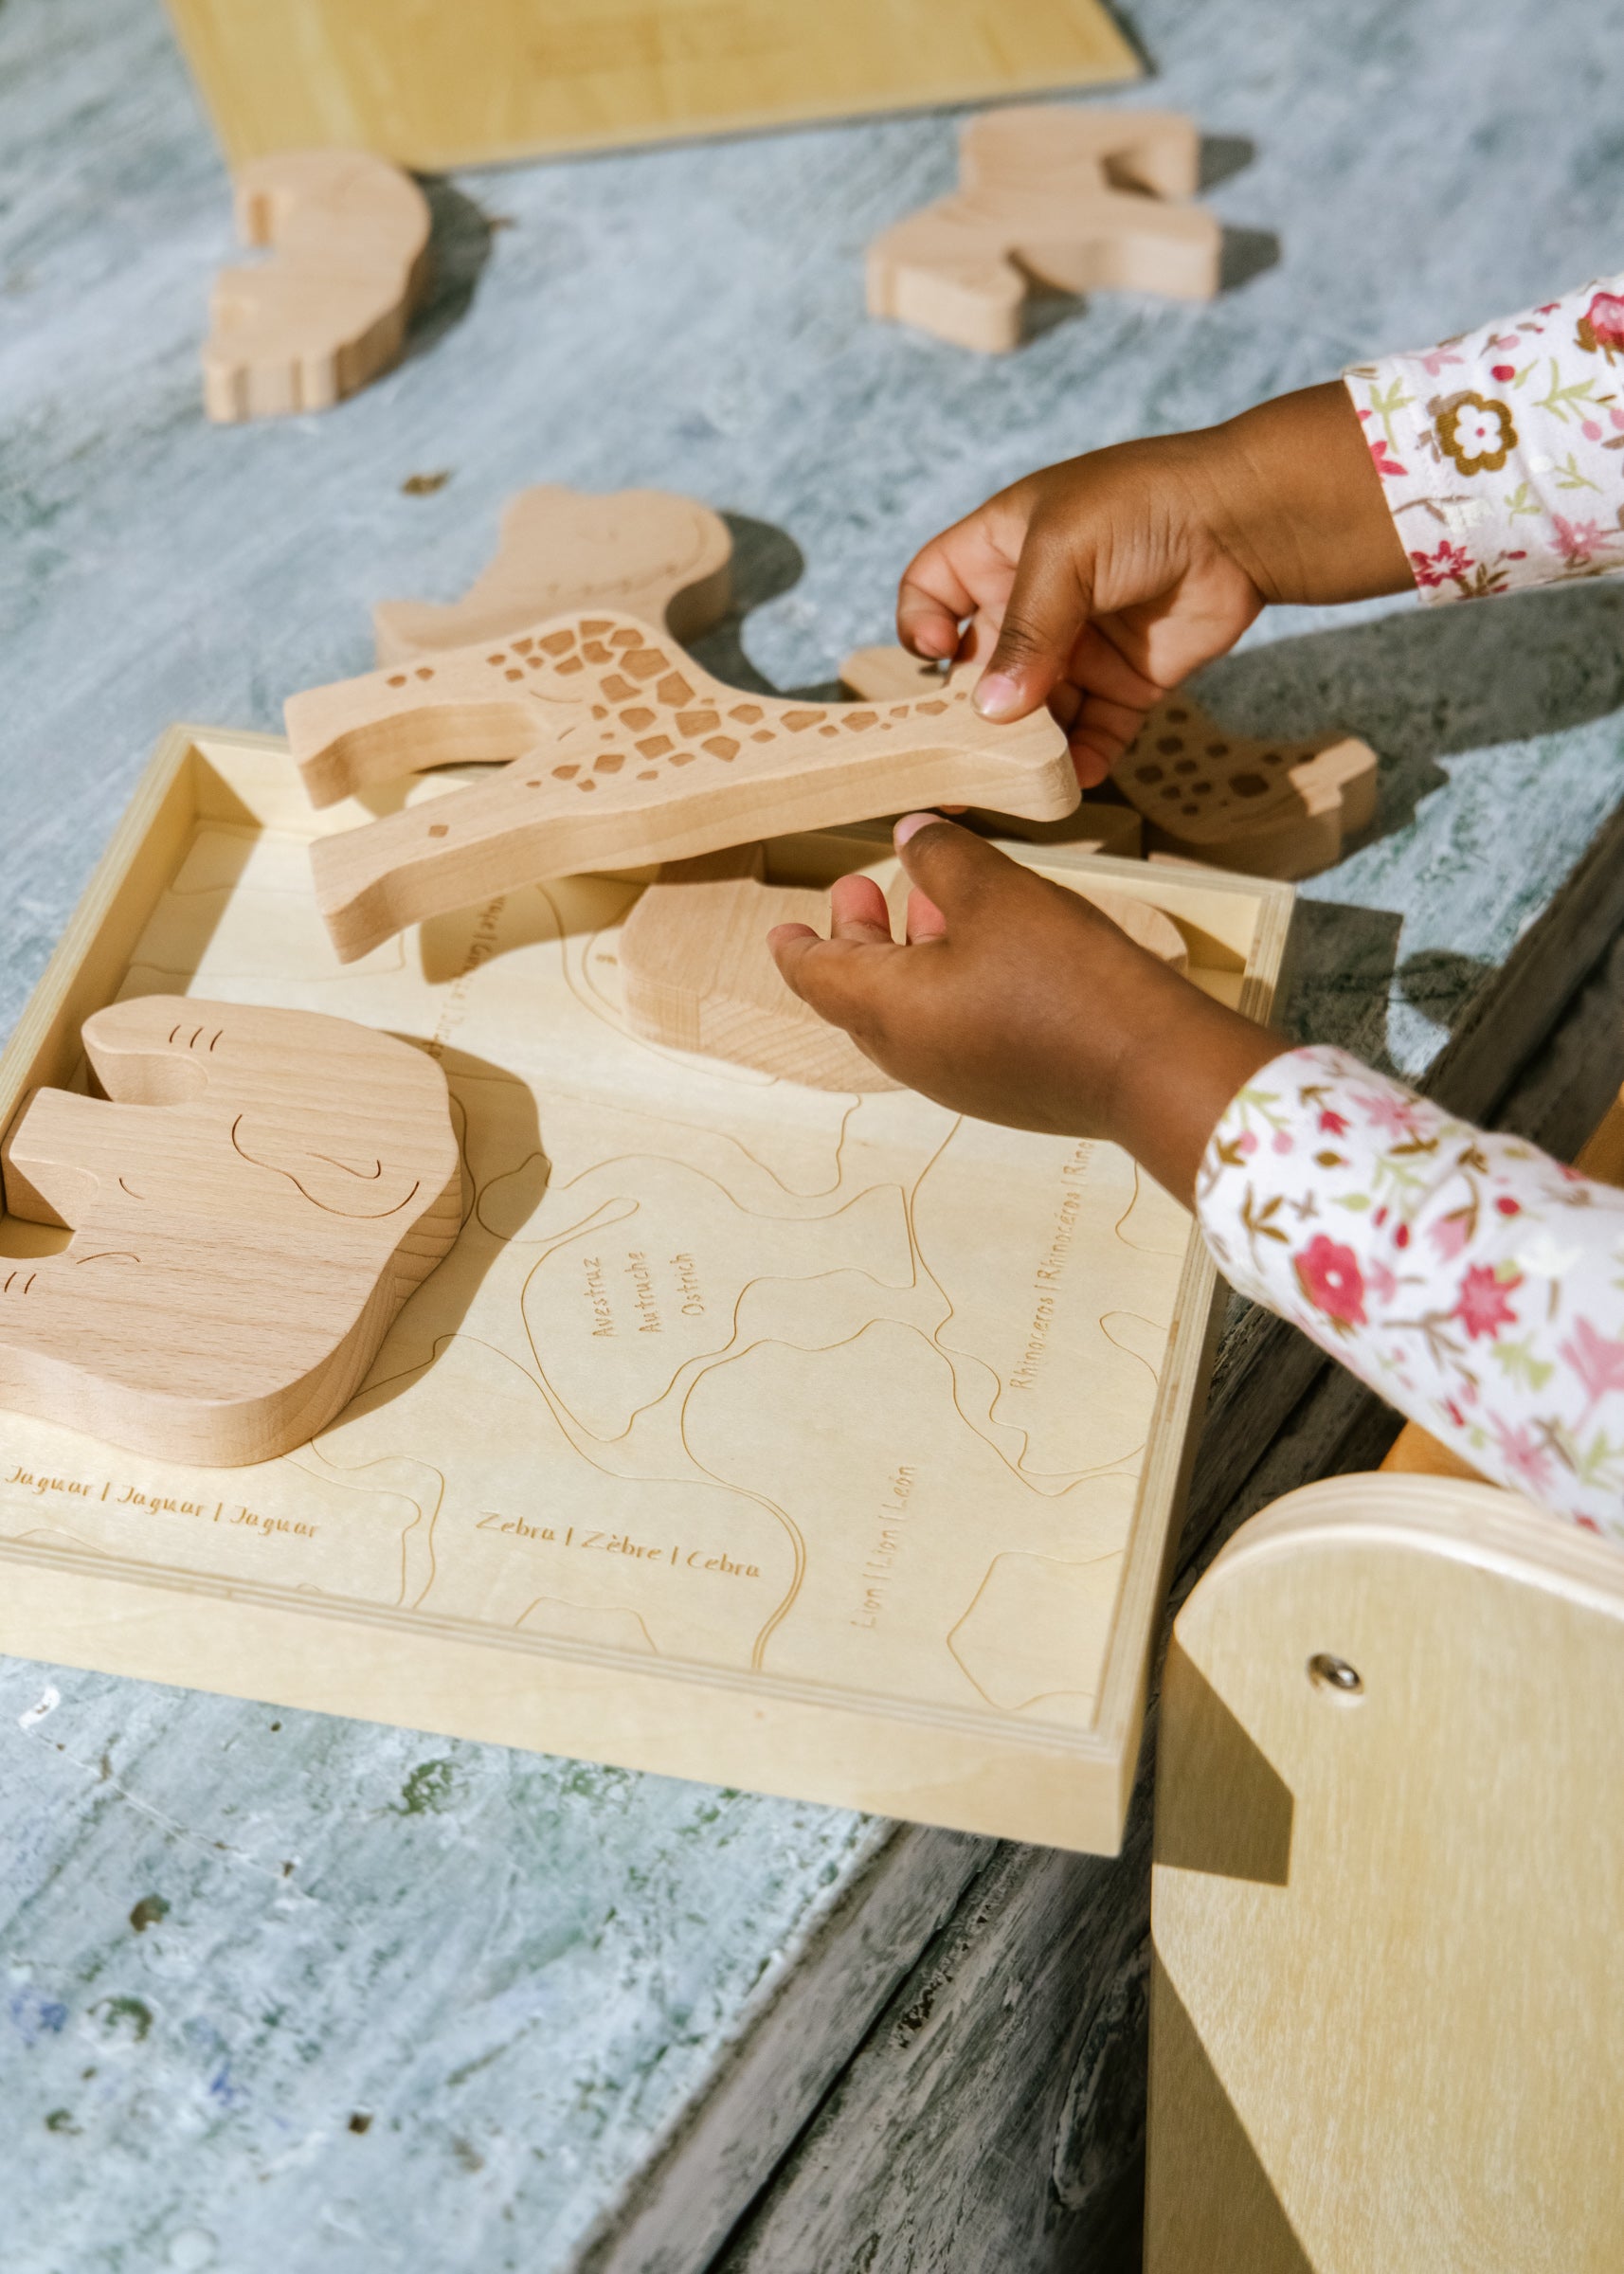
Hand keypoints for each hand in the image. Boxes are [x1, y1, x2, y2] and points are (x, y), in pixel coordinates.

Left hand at [768, 815, 1279, 1204]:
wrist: (1150, 1068)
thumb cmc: (1065, 978)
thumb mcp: (995, 892)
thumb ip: (942, 857)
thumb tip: (911, 836)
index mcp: (889, 1010)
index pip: (817, 977)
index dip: (796, 948)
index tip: (781, 929)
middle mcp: (913, 1054)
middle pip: (860, 994)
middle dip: (859, 937)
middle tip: (860, 891)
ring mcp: (959, 1078)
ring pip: (910, 1011)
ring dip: (910, 955)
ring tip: (934, 903)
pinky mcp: (1006, 1088)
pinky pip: (955, 1031)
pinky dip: (950, 984)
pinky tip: (991, 947)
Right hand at [896, 382, 1410, 786]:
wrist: (1246, 520)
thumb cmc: (1145, 504)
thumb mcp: (1065, 552)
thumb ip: (1025, 632)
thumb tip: (991, 712)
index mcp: (1000, 550)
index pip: (933, 589)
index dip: (922, 623)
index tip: (937, 653)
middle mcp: (1032, 601)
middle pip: (978, 668)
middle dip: (967, 714)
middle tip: (953, 762)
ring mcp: (1078, 646)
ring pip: (1032, 711)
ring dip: (1023, 747)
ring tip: (1015, 781)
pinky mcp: (1124, 683)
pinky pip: (1091, 733)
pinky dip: (1082, 760)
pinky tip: (1074, 779)